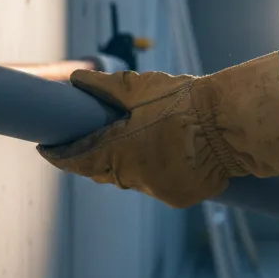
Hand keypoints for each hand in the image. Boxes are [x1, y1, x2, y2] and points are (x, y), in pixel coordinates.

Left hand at [38, 53, 278, 208]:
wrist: (232, 125)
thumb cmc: (185, 102)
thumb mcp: (141, 88)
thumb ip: (105, 87)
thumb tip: (77, 79)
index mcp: (119, 153)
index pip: (78, 160)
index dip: (59, 154)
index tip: (46, 148)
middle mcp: (136, 178)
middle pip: (104, 171)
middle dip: (94, 157)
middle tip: (88, 139)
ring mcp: (159, 191)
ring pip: (132, 179)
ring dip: (127, 164)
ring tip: (134, 141)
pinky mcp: (180, 197)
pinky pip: (158, 184)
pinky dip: (154, 171)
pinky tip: (162, 153)